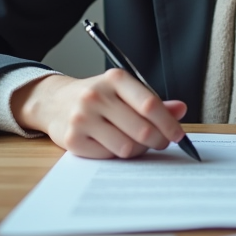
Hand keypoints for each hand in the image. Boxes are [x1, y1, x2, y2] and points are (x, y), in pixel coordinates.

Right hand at [11, 70, 187, 159]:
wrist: (54, 101)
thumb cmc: (97, 97)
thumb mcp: (123, 90)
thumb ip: (151, 101)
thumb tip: (181, 109)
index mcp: (114, 79)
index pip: (150, 105)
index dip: (169, 124)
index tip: (179, 136)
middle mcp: (96, 96)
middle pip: (142, 130)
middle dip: (158, 141)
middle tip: (161, 143)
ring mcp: (82, 118)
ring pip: (127, 147)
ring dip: (138, 150)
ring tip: (135, 143)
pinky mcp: (73, 140)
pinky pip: (108, 156)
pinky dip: (117, 155)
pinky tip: (114, 144)